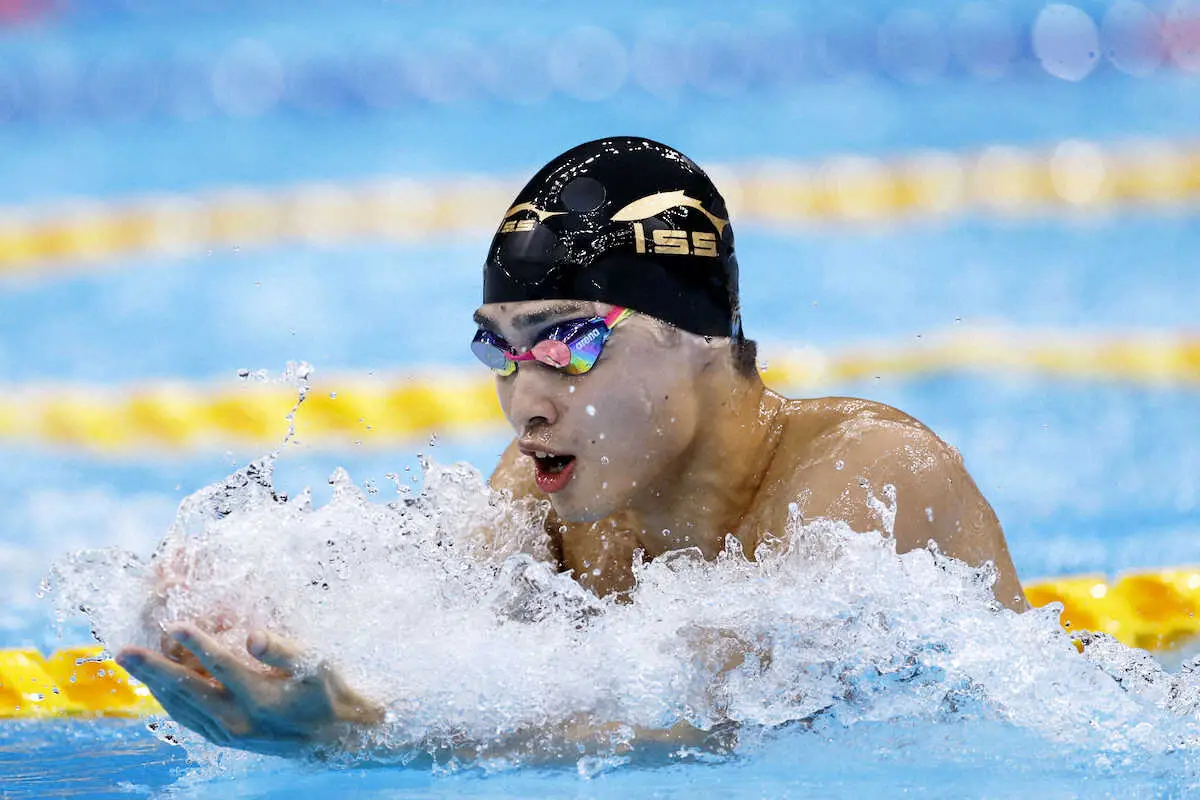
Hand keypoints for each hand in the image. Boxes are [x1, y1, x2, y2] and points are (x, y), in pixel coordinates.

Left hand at [116, 624, 383, 756]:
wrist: (331, 737)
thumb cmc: (325, 691)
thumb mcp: (315, 665)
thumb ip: (283, 650)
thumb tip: (252, 636)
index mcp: (261, 698)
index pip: (221, 667)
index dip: (197, 644)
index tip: (173, 625)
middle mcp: (239, 720)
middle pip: (188, 690)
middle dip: (153, 669)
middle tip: (123, 651)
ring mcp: (228, 733)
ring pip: (182, 706)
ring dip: (154, 684)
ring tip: (131, 663)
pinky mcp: (224, 739)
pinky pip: (188, 718)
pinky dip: (168, 700)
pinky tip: (156, 685)